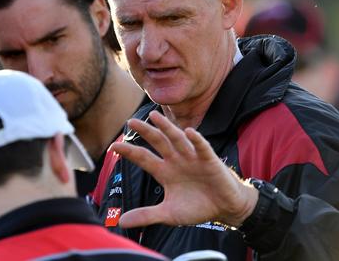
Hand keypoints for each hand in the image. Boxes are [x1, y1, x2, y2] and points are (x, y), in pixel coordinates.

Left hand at [111, 110, 257, 227]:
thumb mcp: (168, 213)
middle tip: (130, 121)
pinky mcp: (210, 161)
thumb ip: (146, 215)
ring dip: (167, 127)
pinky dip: (197, 140)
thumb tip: (120, 222)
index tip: (113, 146)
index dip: (129, 152)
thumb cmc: (197, 207)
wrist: (225, 209)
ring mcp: (192, 158)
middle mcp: (176, 161)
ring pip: (177, 139)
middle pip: (157, 142)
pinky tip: (189, 132)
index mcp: (164, 172)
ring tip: (154, 116)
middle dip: (145, 132)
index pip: (143, 158)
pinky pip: (202, 148)